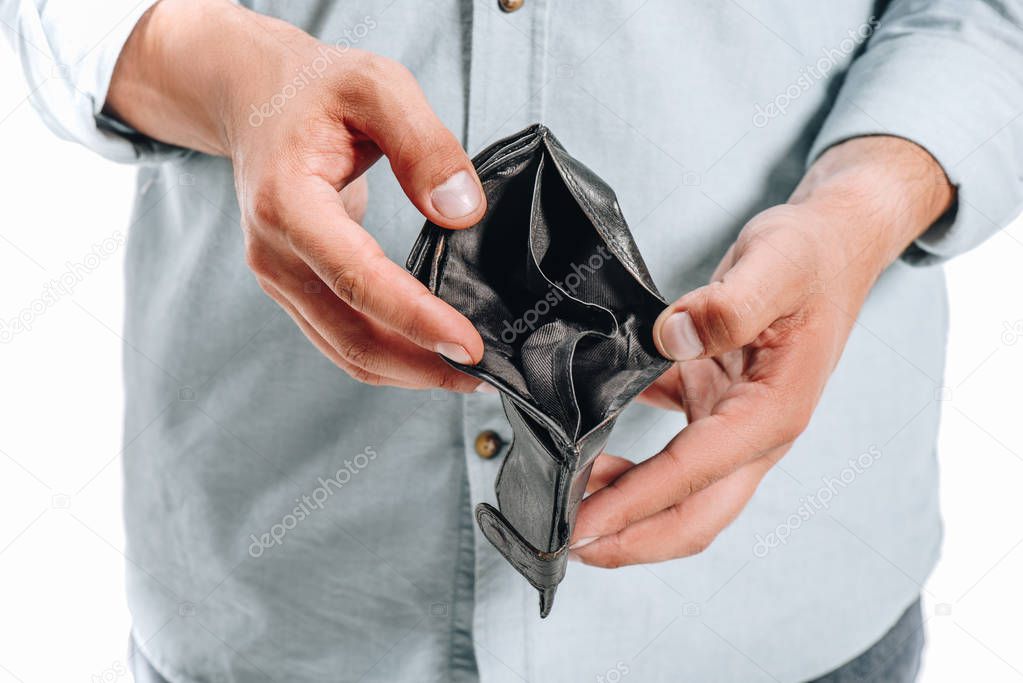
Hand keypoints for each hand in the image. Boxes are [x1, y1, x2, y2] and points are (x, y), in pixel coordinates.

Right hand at [105, 0, 488, 390]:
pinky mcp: (294, 287)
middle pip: (350, 334)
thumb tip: (462, 212)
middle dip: (419, 364)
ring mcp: (279, 277)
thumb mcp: (378, 87)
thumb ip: (424, 144)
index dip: (416, 319)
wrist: (253, 97)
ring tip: (466, 374)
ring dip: (406, 371)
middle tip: (484, 373)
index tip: (468, 345)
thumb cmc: (314, 89)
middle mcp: (274, 253)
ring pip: (345, 348)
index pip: (357, 279)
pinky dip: (388, 356)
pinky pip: (340, 338)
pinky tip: (429, 355)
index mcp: (288, 203)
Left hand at [569, 136, 953, 566]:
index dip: (634, 503)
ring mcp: (735, 423)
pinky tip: (589, 453)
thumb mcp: (775, 265)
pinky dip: (629, 464)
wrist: (835, 243)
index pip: (694, 473)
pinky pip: (670, 452)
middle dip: (631, 539)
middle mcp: (756, 432)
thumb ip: (730, 305)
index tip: (582, 524)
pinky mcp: (714, 404)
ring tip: (568, 502)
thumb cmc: (812, 254)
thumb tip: (672, 336)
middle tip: (565, 544)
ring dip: (627, 507)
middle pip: (694, 514)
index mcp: (773, 412)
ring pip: (680, 492)